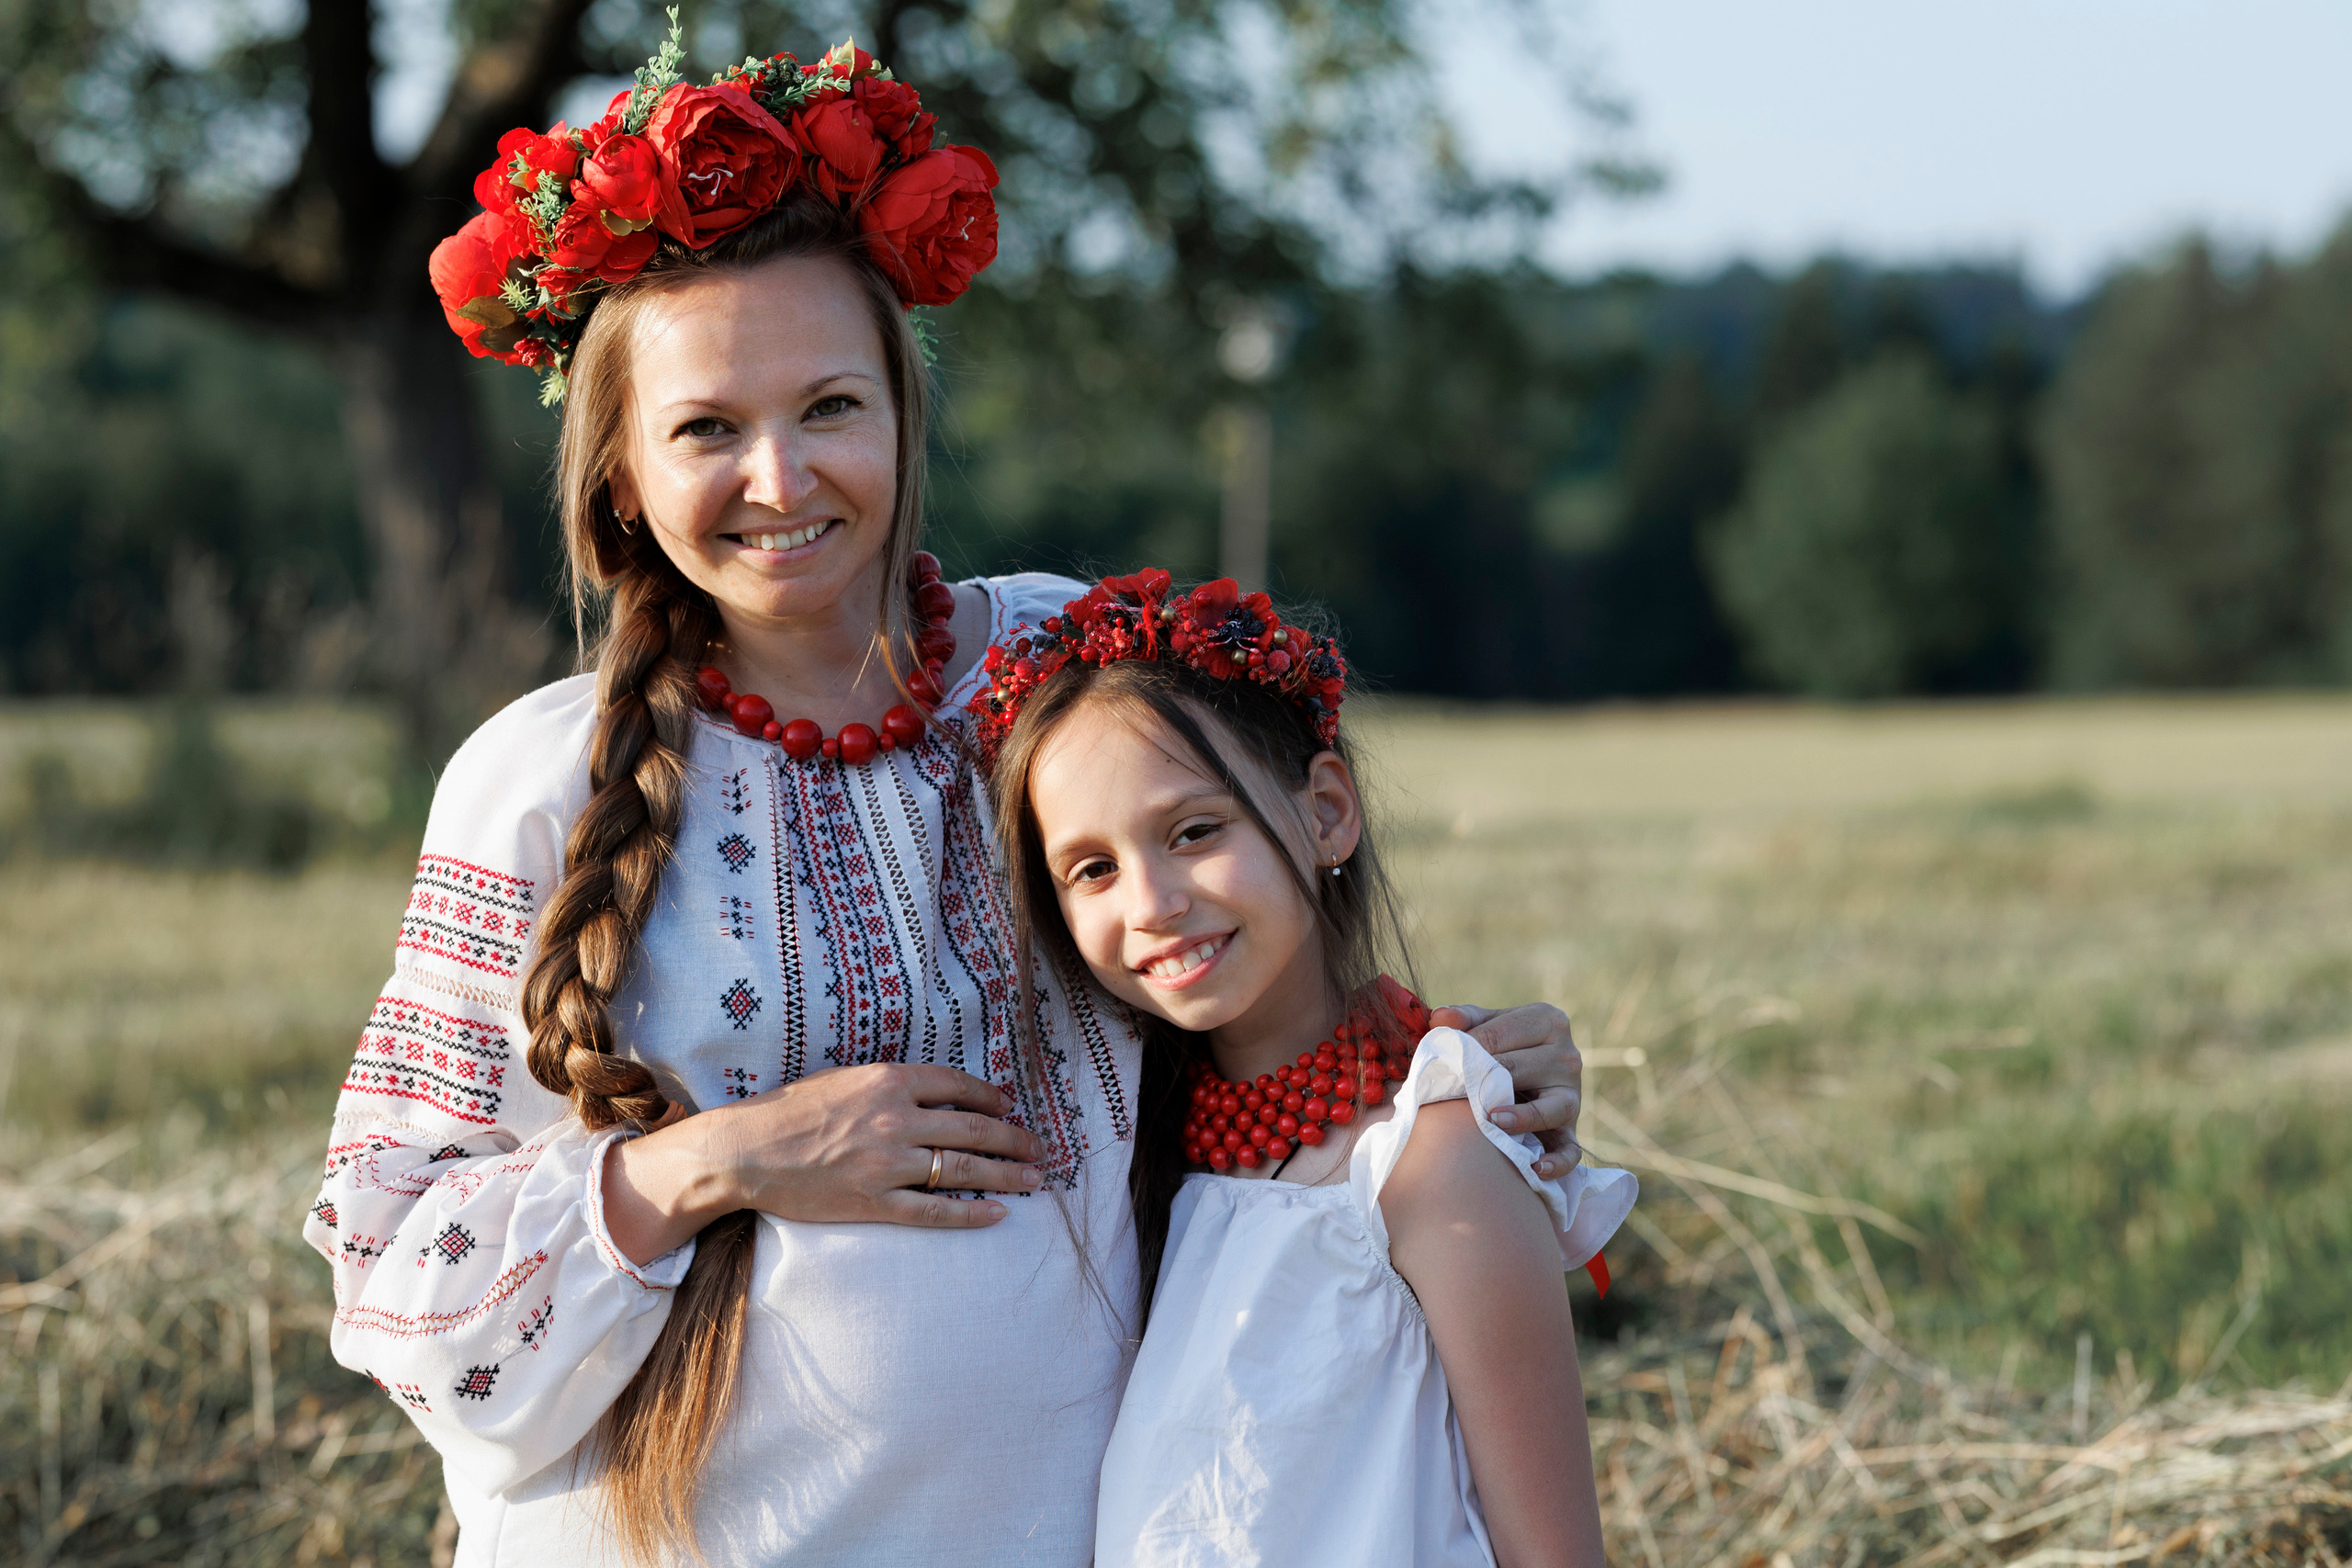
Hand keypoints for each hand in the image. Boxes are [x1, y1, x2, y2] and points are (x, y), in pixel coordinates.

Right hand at [603, 1063, 1047, 1262]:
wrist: (745, 1150)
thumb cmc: (788, 1111)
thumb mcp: (843, 1079)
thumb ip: (887, 1085)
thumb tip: (930, 1093)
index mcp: (888, 1080)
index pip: (957, 1085)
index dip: (990, 1097)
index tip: (1008, 1107)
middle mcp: (895, 1119)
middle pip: (972, 1128)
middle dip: (1013, 1138)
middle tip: (1040, 1147)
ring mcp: (886, 1163)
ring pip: (961, 1169)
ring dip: (1005, 1174)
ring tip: (1033, 1179)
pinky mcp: (873, 1202)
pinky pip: (933, 1211)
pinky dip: (969, 1213)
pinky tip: (997, 1213)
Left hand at [1427, 1002, 1582, 1177]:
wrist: (1527, 1082)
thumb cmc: (1501, 1049)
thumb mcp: (1487, 1026)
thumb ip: (1465, 1020)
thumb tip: (1440, 1018)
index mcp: (1548, 1020)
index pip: (1502, 1031)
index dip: (1468, 1045)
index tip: (1443, 1058)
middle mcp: (1567, 1056)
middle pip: (1522, 1067)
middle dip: (1485, 1080)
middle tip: (1453, 1091)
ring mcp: (1573, 1096)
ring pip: (1555, 1107)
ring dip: (1524, 1117)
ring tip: (1493, 1120)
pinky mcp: (1572, 1132)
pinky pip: (1571, 1150)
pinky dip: (1558, 1161)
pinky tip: (1536, 1167)